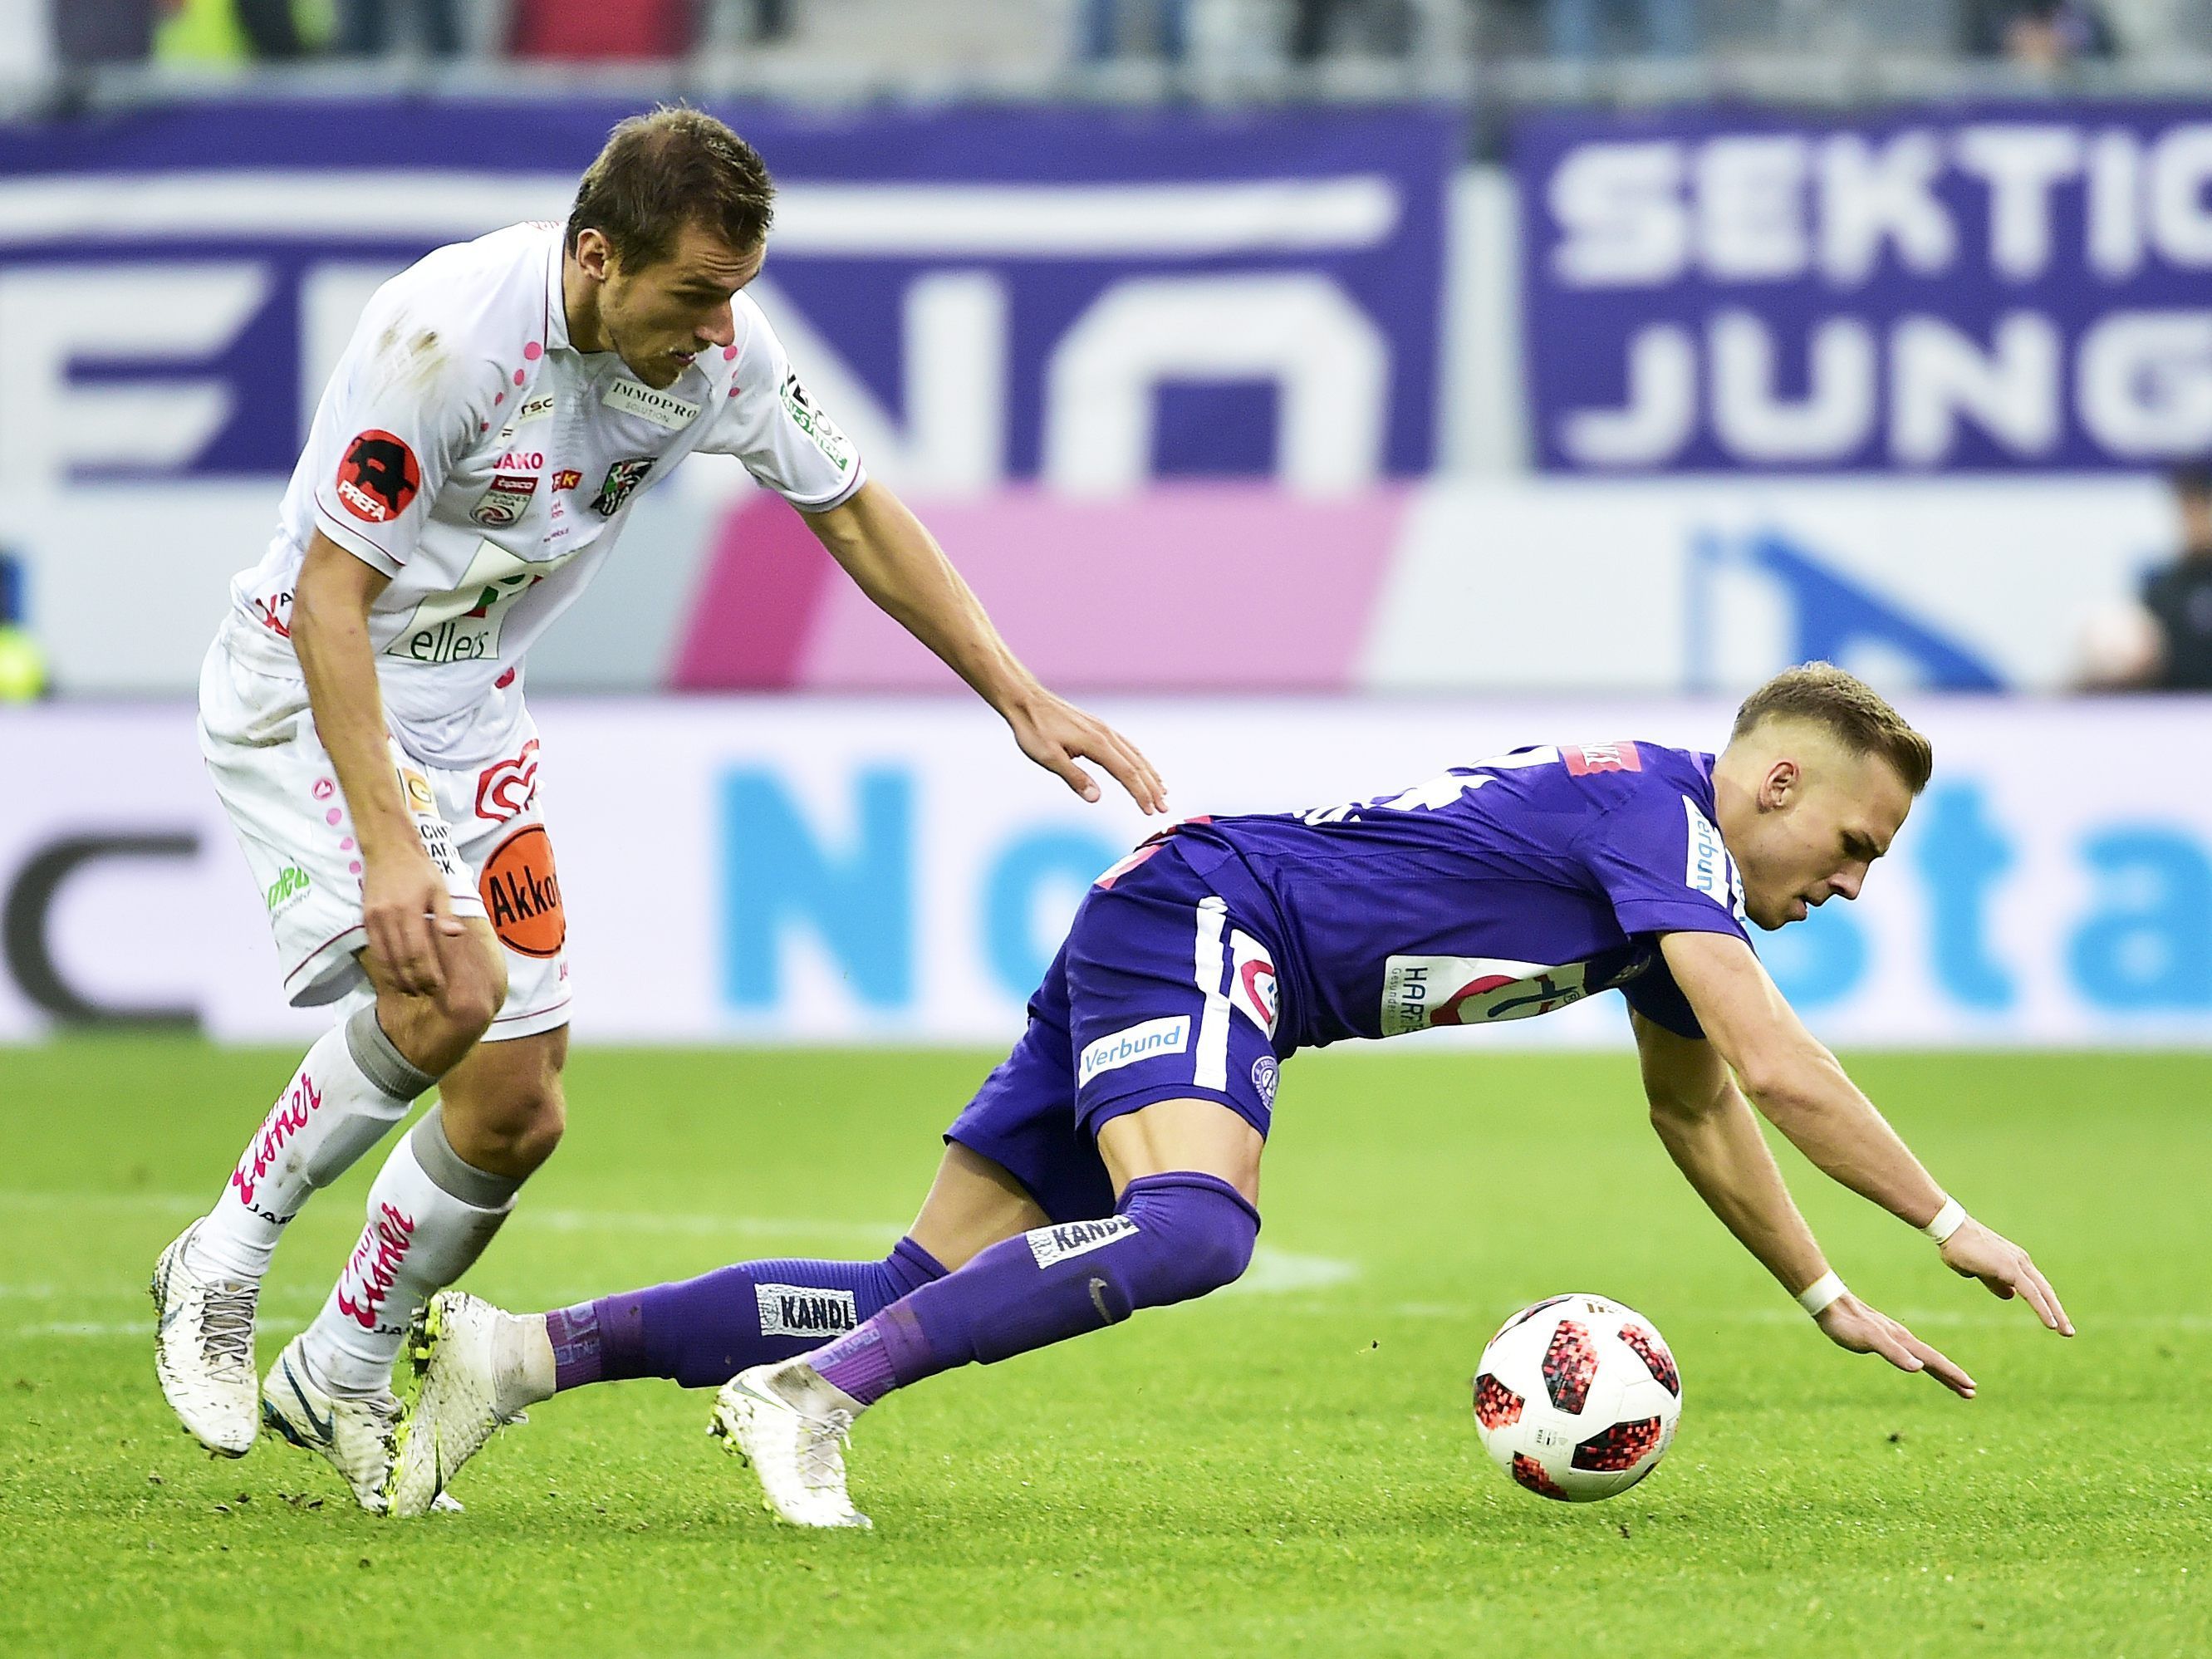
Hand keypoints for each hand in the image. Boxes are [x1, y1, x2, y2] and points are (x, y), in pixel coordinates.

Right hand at [360, 842, 465, 995]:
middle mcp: (389, 916)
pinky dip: (383, 964)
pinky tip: (393, 975)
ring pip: (384, 957)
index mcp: (410, 909)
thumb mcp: (439, 888)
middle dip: (414, 980)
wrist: (388, 848)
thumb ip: (445, 914)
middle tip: (426, 993)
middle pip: (401, 959)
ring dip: (397, 977)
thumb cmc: (420, 869)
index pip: (419, 951)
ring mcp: (374, 918)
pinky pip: (373, 948)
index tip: (437, 986)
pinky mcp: (364, 918)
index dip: (427, 972)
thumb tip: (455, 935)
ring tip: (410, 990)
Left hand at [1004, 690, 1167, 813]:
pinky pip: (1126, 746)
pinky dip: (1139, 760)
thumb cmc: (1034, 729)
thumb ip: (1074, 777)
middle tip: (1164, 808)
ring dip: (1149, 774)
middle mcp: (1105, 734)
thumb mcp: (1049, 758)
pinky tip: (1140, 767)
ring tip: (1162, 790)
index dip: (1140, 794)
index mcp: (1097, 743)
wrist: (1025, 700)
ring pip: (1135, 754)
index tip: (1150, 811)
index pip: (1126, 773)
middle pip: (1136, 764)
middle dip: (1152, 787)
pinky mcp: (1097, 728)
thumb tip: (1096, 797)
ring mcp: (1103, 729)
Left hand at [1814, 1293, 1977, 1398]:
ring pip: (1923, 1357)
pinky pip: (1910, 1353)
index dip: (1952, 1375)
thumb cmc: (1847, 1323)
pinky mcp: (1883, 1337)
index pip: (1934, 1361)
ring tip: (1954, 1383)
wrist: (1829, 1304)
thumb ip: (1893, 1353)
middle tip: (1971, 1393)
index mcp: (1903, 1340)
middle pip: (1933, 1361)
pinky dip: (1921, 1362)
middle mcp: (1903, 1338)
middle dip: (1953, 1376)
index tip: (1971, 1388)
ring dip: (1940, 1371)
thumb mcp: (1869, 1340)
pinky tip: (1918, 1364)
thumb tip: (1919, 1368)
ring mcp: (1894, 1337)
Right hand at [1939, 1219, 2074, 1335]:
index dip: (2046, 1303)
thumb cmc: (1960, 1248)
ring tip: (2066, 1332)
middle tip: (2068, 1331)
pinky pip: (2032, 1294)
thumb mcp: (1980, 1270)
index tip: (2054, 1319)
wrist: (1951, 1230)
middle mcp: (2021, 1261)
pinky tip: (2051, 1324)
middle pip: (2045, 1291)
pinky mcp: (2011, 1269)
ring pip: (2043, 1293)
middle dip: (2058, 1312)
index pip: (2036, 1286)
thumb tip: (2010, 1296)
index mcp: (2015, 1261)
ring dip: (2056, 1314)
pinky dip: (2043, 1309)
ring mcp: (2018, 1264)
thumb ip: (1996, 1283)